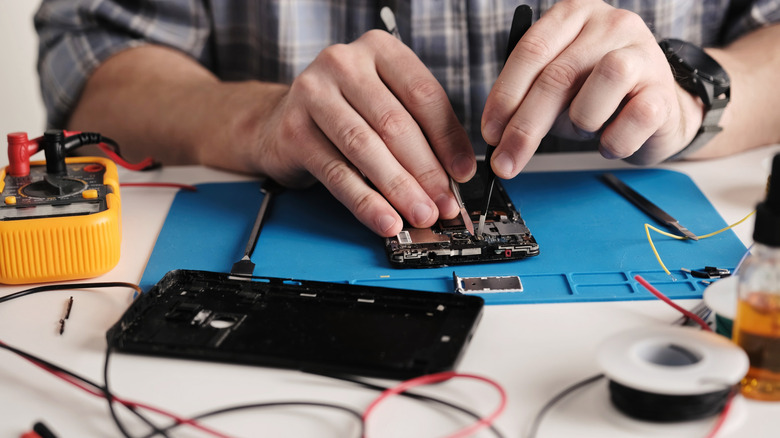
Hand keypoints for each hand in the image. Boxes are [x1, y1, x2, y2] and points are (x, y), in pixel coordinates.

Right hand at [251, 30, 475, 236]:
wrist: (279, 120)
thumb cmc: (346, 112)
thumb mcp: (386, 104)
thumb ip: (420, 128)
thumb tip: (456, 175)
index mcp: (379, 48)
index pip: (423, 95)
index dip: (448, 139)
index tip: (463, 174)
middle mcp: (343, 62)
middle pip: (395, 123)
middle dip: (426, 171)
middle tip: (445, 204)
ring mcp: (313, 93)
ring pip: (366, 148)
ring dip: (399, 188)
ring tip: (420, 214)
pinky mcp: (293, 130)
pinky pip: (337, 173)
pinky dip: (365, 202)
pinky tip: (385, 220)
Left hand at [481, 0, 704, 177]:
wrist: (657, 109)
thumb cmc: (597, 96)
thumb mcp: (557, 89)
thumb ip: (527, 98)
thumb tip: (496, 134)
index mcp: (574, 15)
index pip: (530, 51)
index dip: (504, 96)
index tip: (489, 133)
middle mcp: (611, 24)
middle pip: (557, 76)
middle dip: (524, 128)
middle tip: (505, 162)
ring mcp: (643, 52)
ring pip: (600, 87)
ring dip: (581, 121)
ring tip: (586, 127)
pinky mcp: (664, 89)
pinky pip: (633, 119)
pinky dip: (613, 141)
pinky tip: (610, 140)